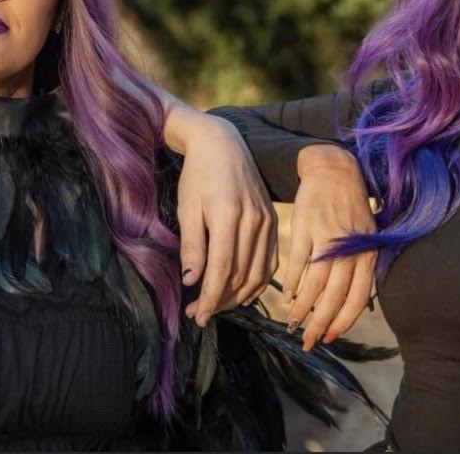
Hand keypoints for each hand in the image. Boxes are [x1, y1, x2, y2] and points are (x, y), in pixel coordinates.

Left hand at [171, 111, 277, 325]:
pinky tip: (241, 291)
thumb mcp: (188, 207)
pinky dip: (257, 281)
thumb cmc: (198, 175)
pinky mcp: (272, 221)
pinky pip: (269, 260)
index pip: (222, 269)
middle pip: (241, 275)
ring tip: (217, 306)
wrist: (222, 144)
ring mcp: (267, 221)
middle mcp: (253, 221)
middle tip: (200, 315)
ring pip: (258, 272)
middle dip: (221, 300)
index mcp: (228, 215)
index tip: (197, 315)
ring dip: (239, 296)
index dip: (210, 297)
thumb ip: (192, 245)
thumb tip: (192, 282)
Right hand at [285, 144, 376, 349]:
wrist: (333, 170)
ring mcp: (327, 238)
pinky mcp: (306, 227)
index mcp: (367, 254)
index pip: (357, 298)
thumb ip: (362, 268)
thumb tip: (359, 304)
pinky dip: (291, 282)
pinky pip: (298, 262)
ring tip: (293, 323)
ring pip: (314, 284)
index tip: (329, 338)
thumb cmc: (351, 207)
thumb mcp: (367, 237)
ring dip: (302, 309)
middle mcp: (349, 249)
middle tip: (308, 342)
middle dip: (320, 324)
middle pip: (335, 297)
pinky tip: (287, 295)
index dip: (343, 322)